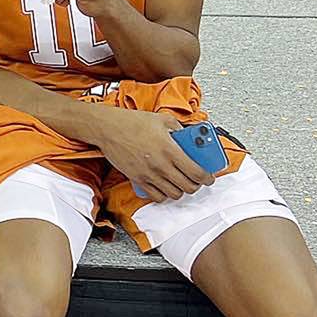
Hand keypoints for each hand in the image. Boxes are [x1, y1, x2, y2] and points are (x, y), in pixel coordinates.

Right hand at [90, 106, 215, 202]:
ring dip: (180, 190)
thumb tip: (188, 137)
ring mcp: (149, 174)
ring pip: (174, 194)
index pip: (196, 172)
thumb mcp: (162, 120)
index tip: (209, 177)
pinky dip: (164, 195)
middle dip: (196, 185)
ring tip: (181, 182)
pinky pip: (157, 196)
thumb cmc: (131, 122)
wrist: (108, 129)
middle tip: (196, 180)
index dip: (207, 178)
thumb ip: (179, 129)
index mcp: (170, 149)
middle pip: (188, 187)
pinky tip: (165, 187)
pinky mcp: (138, 179)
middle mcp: (161, 165)